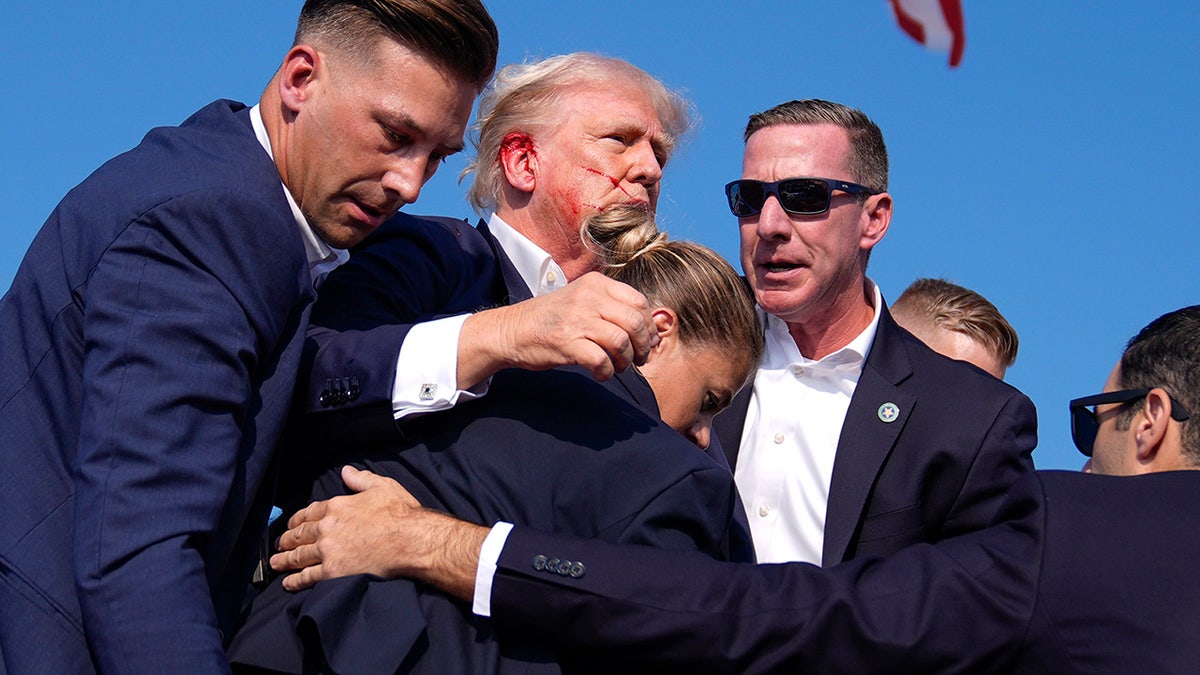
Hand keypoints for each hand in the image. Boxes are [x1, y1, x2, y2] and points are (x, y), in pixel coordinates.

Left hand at [271, 466, 486, 599]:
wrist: (410, 540)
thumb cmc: (401, 513)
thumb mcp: (383, 487)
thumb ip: (361, 479)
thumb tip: (346, 470)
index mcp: (337, 506)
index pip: (309, 513)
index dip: (297, 519)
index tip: (291, 524)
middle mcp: (327, 527)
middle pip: (300, 534)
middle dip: (287, 539)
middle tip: (279, 544)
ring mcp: (328, 551)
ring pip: (299, 556)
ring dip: (285, 560)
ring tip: (276, 563)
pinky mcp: (333, 572)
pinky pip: (308, 577)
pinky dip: (295, 581)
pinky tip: (288, 583)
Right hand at [458, 272, 656, 386]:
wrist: (511, 330)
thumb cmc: (550, 319)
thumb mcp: (580, 299)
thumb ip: (610, 307)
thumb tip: (648, 330)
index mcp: (595, 284)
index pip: (639, 302)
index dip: (649, 326)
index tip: (646, 341)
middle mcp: (588, 297)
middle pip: (635, 322)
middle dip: (642, 346)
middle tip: (638, 359)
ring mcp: (577, 319)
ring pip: (621, 341)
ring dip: (625, 361)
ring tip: (618, 367)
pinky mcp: (566, 342)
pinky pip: (601, 360)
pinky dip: (606, 372)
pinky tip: (601, 374)